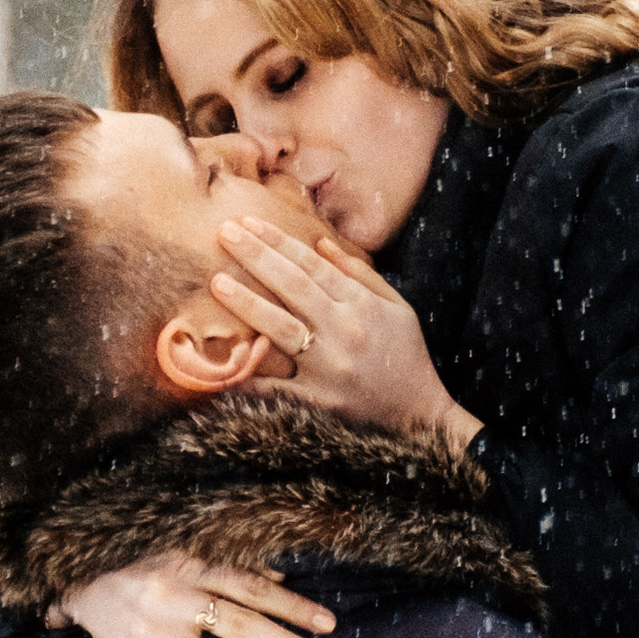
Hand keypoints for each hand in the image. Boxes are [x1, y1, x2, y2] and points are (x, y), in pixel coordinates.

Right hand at [48, 551, 336, 637]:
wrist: (77, 581)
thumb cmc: (139, 569)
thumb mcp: (182, 556)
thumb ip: (229, 568)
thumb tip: (280, 577)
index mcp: (194, 567)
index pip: (251, 586)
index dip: (291, 604)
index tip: (327, 623)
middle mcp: (180, 597)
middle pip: (238, 621)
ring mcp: (161, 633)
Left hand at [211, 215, 481, 446]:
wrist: (421, 416)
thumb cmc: (407, 356)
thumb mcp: (396, 307)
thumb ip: (360, 274)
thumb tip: (321, 244)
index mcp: (363, 306)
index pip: (313, 265)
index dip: (279, 241)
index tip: (249, 222)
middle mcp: (345, 332)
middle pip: (293, 287)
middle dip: (257, 257)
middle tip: (224, 232)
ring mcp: (330, 368)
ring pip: (282, 328)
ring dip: (248, 304)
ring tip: (217, 282)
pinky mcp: (320, 401)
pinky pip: (278, 388)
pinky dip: (251, 378)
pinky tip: (224, 363)